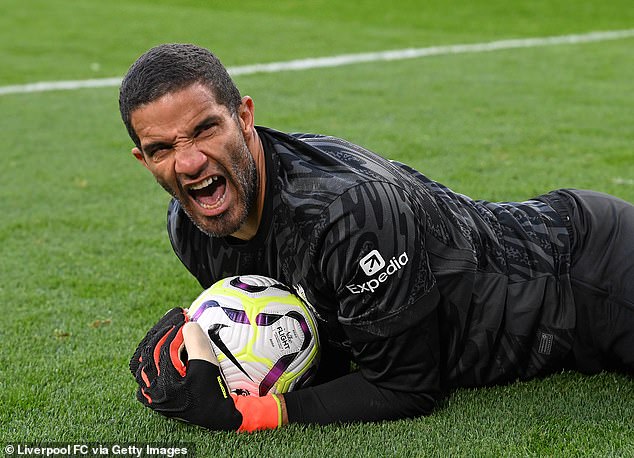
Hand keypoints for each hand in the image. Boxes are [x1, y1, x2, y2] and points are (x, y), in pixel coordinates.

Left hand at [130, 308, 241, 430]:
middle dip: (164, 329)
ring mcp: (149, 393)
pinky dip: (151, 352)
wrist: (217, 415)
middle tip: (176, 314)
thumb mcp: (208, 365)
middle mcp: (151, 391)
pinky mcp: (151, 394)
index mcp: (164, 385)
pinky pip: (144, 368)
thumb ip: (196, 343)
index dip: (173, 327)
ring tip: (169, 324)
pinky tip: (161, 342)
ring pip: (143, 358)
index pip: (163, 347)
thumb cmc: (215, 391)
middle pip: (150, 350)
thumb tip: (187, 325)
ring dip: (155, 339)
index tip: (184, 314)